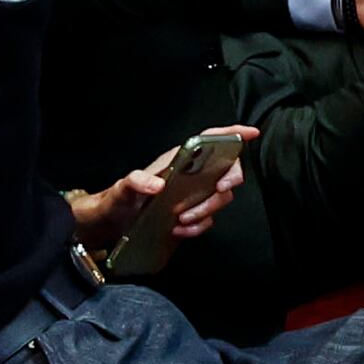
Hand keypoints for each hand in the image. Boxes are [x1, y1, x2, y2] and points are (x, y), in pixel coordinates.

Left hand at [68, 127, 253, 251]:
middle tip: (220, 190)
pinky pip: (208, 218)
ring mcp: (194, 194)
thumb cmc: (118, 199)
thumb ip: (137, 181)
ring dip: (207, 209)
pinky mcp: (192, 214)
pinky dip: (199, 226)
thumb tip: (157, 185)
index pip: (211, 138)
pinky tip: (181, 230)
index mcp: (181, 159)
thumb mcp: (124, 187)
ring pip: (220, 197)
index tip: (250, 133)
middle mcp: (192, 174)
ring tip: (183, 220)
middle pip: (227, 169)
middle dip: (229, 179)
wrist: (113, 223)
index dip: (232, 133)